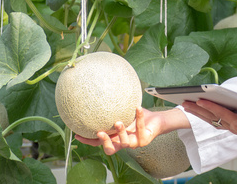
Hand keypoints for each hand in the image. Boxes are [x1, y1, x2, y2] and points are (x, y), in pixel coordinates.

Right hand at [75, 107, 189, 154]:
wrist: (157, 120)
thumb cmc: (138, 115)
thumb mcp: (124, 110)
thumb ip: (112, 105)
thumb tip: (100, 87)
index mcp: (115, 137)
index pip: (99, 142)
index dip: (88, 141)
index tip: (78, 135)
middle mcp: (123, 142)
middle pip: (110, 149)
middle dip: (104, 142)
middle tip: (99, 132)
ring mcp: (134, 142)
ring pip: (125, 143)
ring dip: (121, 133)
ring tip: (119, 122)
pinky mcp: (144, 140)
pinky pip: (140, 128)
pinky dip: (139, 117)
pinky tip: (138, 108)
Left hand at [183, 100, 236, 153]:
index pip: (222, 114)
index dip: (211, 106)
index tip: (199, 100)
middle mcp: (234, 127)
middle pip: (213, 117)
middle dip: (198, 110)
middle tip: (184, 102)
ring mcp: (233, 128)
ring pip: (213, 120)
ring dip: (199, 113)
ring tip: (187, 105)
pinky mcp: (235, 127)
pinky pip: (217, 121)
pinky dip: (208, 116)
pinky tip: (202, 112)